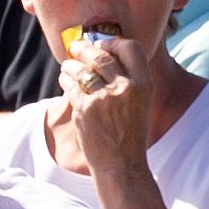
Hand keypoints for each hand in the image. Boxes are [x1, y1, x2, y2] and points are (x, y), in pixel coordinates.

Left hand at [57, 37, 152, 179]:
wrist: (121, 165)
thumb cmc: (130, 135)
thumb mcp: (141, 103)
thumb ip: (129, 80)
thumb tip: (106, 54)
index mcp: (144, 84)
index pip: (130, 47)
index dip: (114, 42)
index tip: (103, 44)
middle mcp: (125, 88)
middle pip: (101, 54)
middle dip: (85, 48)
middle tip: (76, 46)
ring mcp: (103, 98)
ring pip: (81, 68)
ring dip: (72, 64)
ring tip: (68, 65)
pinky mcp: (84, 109)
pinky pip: (71, 85)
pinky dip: (66, 80)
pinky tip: (65, 80)